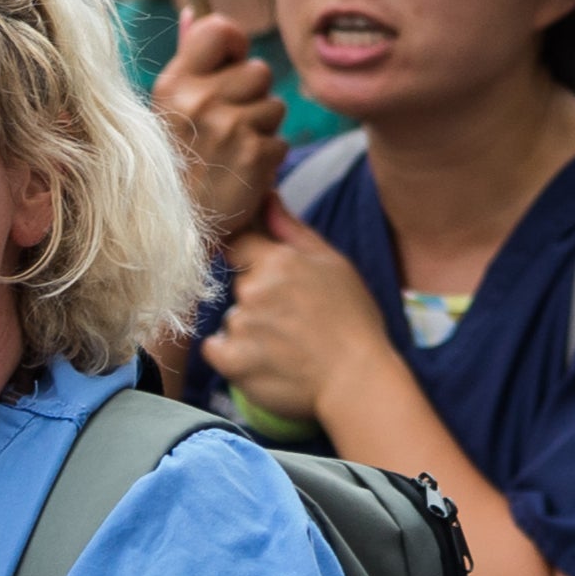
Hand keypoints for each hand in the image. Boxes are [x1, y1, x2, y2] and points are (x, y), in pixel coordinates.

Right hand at [157, 10, 287, 242]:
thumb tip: (192, 12)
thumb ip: (186, 60)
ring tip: (231, 152)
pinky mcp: (255, 154)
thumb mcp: (167, 109)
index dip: (234, 47)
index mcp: (174, 83)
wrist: (175, 230)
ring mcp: (228, 127)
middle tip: (225, 128)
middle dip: (251, 98)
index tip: (228, 69)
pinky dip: (268, 159)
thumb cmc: (174, 163)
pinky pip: (282, 141)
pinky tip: (241, 173)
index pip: (220, 29)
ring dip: (262, 129)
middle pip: (259, 70)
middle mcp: (199, 100)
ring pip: (276, 106)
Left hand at [203, 199, 400, 426]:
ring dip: (250, 329)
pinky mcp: (232, 361)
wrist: (358, 380)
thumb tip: (266, 195)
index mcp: (279, 260)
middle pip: (239, 285)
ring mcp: (241, 326)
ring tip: (287, 345)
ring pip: (232, 319)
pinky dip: (233, 356)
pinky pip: (216, 349)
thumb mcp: (334, 264)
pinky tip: (265, 361)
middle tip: (293, 320)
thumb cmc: (353, 320)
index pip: (238, 243)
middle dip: (258, 297)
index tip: (268, 277)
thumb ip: (293, 230)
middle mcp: (254, 289)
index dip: (251, 259)